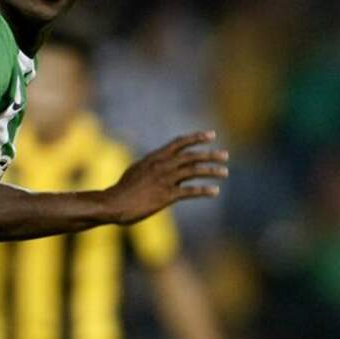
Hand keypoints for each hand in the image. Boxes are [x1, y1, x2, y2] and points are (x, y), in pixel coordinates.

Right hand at [104, 131, 227, 224]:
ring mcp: (165, 180)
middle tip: (225, 155)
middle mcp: (162, 165)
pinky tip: (215, 191)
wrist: (114, 203)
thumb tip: (158, 161)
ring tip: (224, 172)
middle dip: (210, 154)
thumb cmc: (122, 189)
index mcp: (155, 157)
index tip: (211, 135)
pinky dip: (204, 190)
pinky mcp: (167, 196)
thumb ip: (150, 164)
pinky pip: (190, 191)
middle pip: (191, 156)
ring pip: (194, 171)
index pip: (179, 143)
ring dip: (211, 170)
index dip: (196, 138)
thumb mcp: (136, 170)